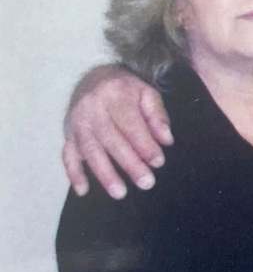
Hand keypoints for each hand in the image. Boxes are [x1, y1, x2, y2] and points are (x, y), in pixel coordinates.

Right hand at [62, 65, 172, 197]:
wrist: (94, 78)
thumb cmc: (126, 90)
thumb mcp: (146, 93)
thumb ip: (157, 115)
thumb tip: (166, 140)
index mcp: (114, 96)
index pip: (130, 124)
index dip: (144, 144)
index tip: (158, 161)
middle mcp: (92, 109)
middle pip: (111, 140)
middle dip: (129, 163)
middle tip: (147, 182)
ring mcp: (77, 124)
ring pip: (90, 151)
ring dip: (104, 174)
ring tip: (120, 193)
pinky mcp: (68, 135)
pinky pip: (67, 156)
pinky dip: (74, 174)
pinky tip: (83, 190)